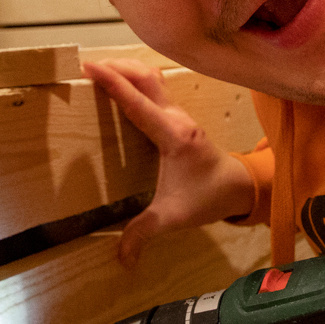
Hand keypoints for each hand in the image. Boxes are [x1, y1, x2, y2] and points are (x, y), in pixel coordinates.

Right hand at [84, 59, 254, 266]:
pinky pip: (155, 89)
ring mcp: (179, 115)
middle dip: (117, 67)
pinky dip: (135, 81)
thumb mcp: (173, 217)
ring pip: (153, 79)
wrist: (238, 187)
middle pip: (147, 79)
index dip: (114, 83)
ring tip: (98, 70)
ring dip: (127, 70)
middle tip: (86, 65)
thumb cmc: (207, 198)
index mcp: (174, 137)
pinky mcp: (178, 117)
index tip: (90, 66)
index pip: (139, 104)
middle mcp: (177, 119)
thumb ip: (144, 232)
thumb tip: (121, 259)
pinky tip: (119, 85)